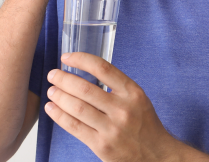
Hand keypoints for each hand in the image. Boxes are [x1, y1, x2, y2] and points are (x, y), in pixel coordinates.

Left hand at [45, 53, 180, 161]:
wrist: (157, 155)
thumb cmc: (144, 124)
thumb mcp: (138, 99)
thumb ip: (116, 87)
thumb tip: (85, 72)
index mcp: (132, 92)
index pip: (103, 69)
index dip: (81, 60)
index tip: (66, 57)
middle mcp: (122, 109)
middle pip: (85, 89)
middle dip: (63, 79)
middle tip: (53, 74)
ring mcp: (112, 129)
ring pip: (77, 108)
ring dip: (59, 97)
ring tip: (51, 90)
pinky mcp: (102, 146)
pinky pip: (75, 127)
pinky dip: (59, 116)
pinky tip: (52, 108)